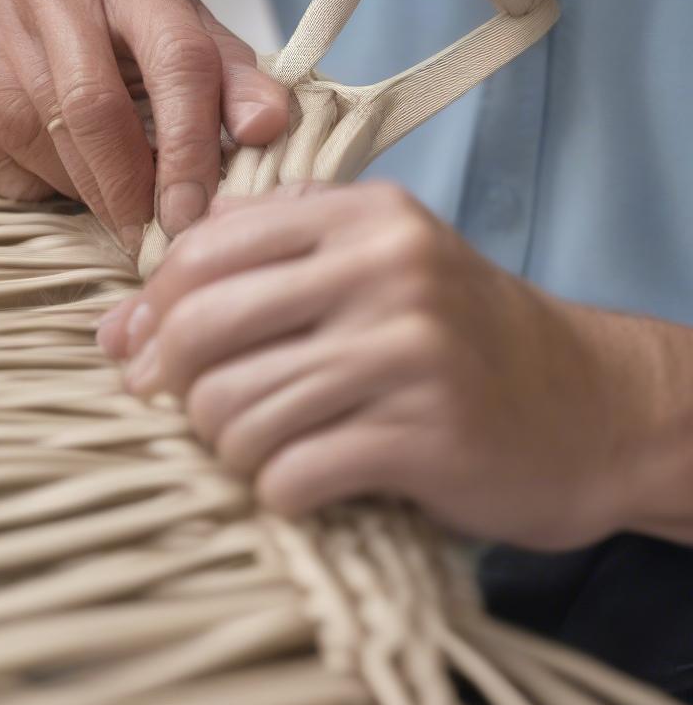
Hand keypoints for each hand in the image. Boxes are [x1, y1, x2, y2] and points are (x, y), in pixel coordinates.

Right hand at [0, 0, 287, 252]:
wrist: (33, 5)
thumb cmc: (129, 35)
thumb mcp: (193, 42)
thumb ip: (237, 83)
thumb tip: (269, 129)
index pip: (175, 60)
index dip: (189, 147)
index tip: (193, 214)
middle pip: (91, 108)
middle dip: (128, 189)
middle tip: (151, 239)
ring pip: (38, 137)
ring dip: (84, 190)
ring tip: (116, 205)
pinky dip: (39, 182)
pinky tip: (65, 175)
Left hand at [97, 181, 655, 549]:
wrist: (586, 405)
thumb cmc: (453, 335)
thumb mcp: (366, 269)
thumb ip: (249, 271)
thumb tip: (117, 327)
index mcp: (363, 216)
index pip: (206, 249)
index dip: (153, 307)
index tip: (145, 349)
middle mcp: (387, 270)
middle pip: (206, 327)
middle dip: (172, 381)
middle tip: (184, 408)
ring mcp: (410, 353)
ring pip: (238, 410)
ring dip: (225, 445)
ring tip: (255, 446)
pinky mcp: (427, 436)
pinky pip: (290, 473)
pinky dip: (275, 488)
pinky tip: (299, 480)